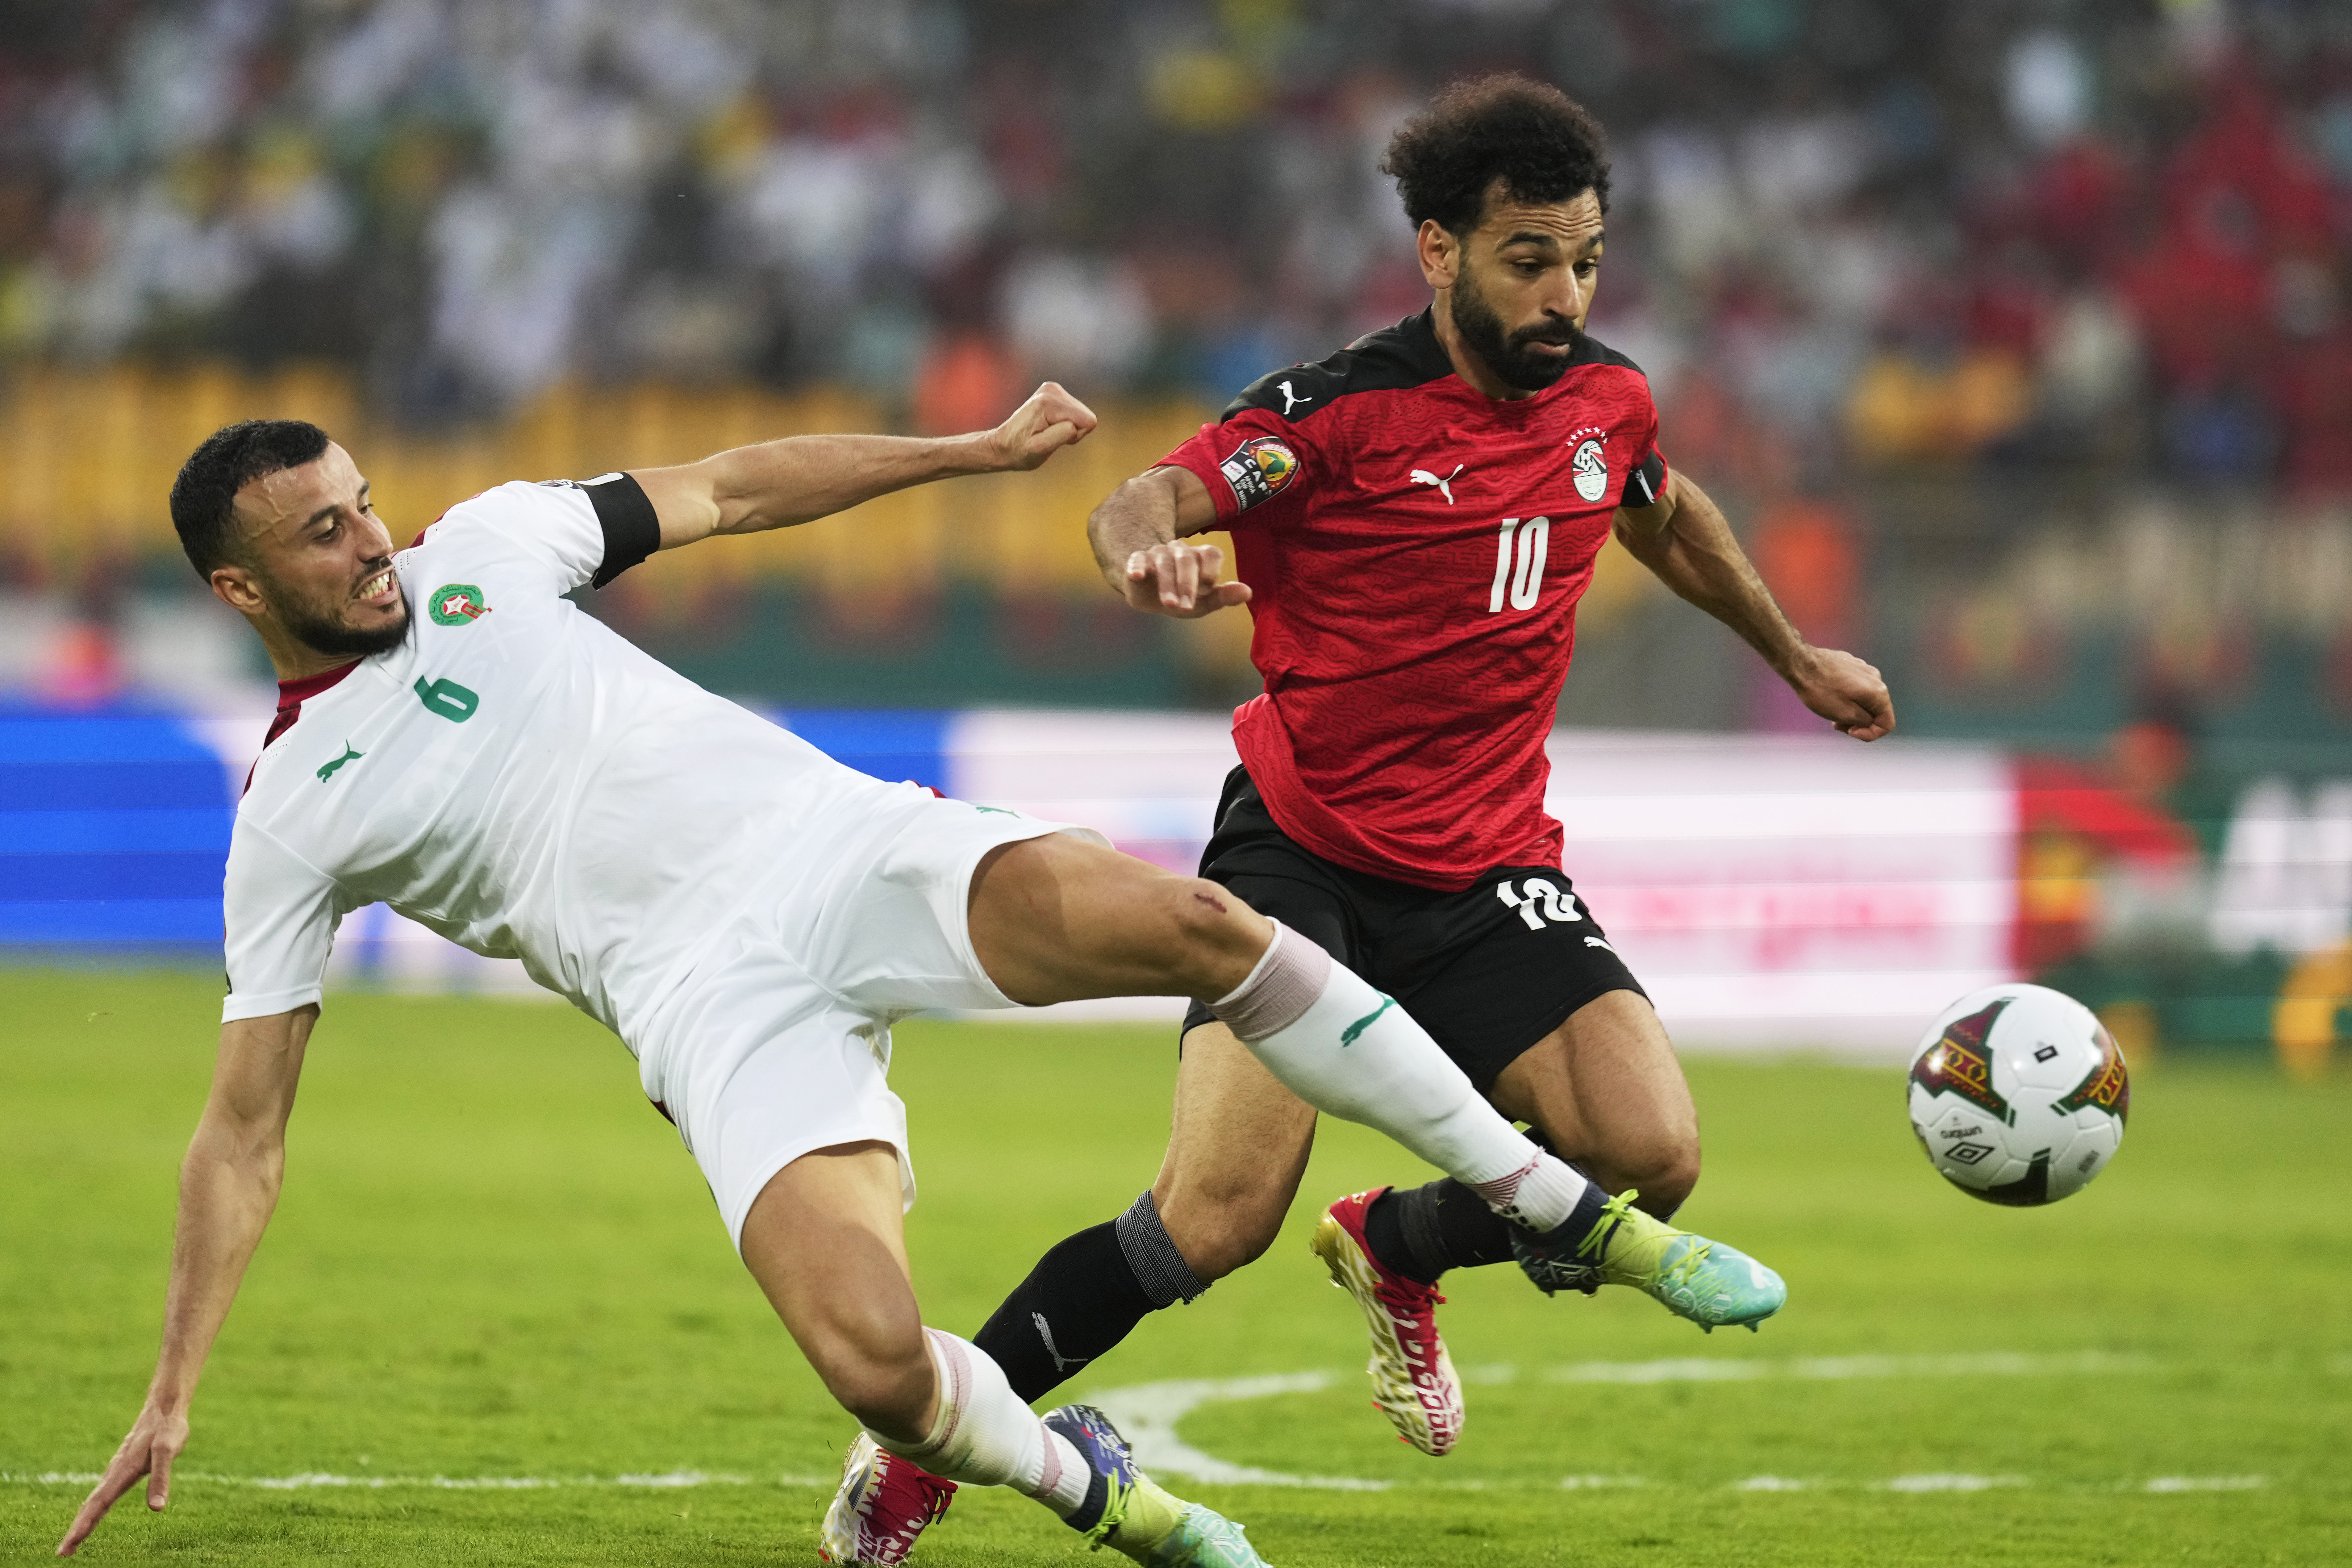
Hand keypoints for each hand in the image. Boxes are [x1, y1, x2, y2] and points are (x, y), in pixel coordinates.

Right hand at [58, 1401, 188, 1554]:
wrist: (163, 1408)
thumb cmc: (167, 1429)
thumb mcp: (168, 1451)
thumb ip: (161, 1478)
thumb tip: (157, 1508)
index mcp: (122, 1472)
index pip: (98, 1504)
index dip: (83, 1526)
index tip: (68, 1545)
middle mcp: (114, 1473)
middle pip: (92, 1506)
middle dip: (78, 1529)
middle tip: (62, 1553)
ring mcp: (116, 1470)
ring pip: (96, 1499)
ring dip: (84, 1520)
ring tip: (73, 1540)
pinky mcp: (122, 1468)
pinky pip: (104, 1492)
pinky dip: (94, 1507)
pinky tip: (92, 1514)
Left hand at [986, 381, 1097, 470]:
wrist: (1003, 444)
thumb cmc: (1019, 451)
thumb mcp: (1040, 449)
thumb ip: (1061, 435)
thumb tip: (1076, 424)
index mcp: (1049, 403)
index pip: (1088, 421)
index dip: (1076, 435)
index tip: (1056, 440)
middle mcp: (1052, 390)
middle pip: (1085, 415)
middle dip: (1073, 430)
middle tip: (1050, 437)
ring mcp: (1053, 389)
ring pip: (1082, 413)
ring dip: (1068, 427)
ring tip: (1047, 432)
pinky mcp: (1054, 392)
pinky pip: (1075, 410)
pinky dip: (1065, 421)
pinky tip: (1049, 426)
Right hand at [1122, 539, 1251, 618]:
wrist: (1149, 593)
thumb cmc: (1182, 595)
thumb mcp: (1204, 601)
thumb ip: (1224, 596)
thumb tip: (1248, 592)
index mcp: (1200, 557)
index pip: (1210, 553)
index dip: (1210, 569)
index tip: (1208, 588)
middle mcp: (1180, 551)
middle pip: (1187, 559)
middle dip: (1188, 584)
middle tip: (1187, 608)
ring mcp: (1158, 553)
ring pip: (1164, 562)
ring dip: (1167, 584)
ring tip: (1170, 605)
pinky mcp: (1137, 560)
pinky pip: (1137, 559)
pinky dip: (1137, 566)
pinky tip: (1136, 576)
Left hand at [1787, 645, 1894, 740]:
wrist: (1801, 663)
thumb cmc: (1820, 690)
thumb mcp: (1844, 714)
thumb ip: (1864, 721)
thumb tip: (1870, 721)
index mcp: (1878, 692)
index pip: (1886, 723)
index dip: (1871, 734)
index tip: (1850, 732)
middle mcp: (1876, 678)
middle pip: (1876, 711)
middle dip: (1859, 722)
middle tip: (1837, 725)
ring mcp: (1864, 669)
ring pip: (1864, 699)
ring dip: (1851, 711)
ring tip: (1831, 712)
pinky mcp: (1851, 665)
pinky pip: (1855, 688)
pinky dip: (1846, 698)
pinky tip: (1829, 697)